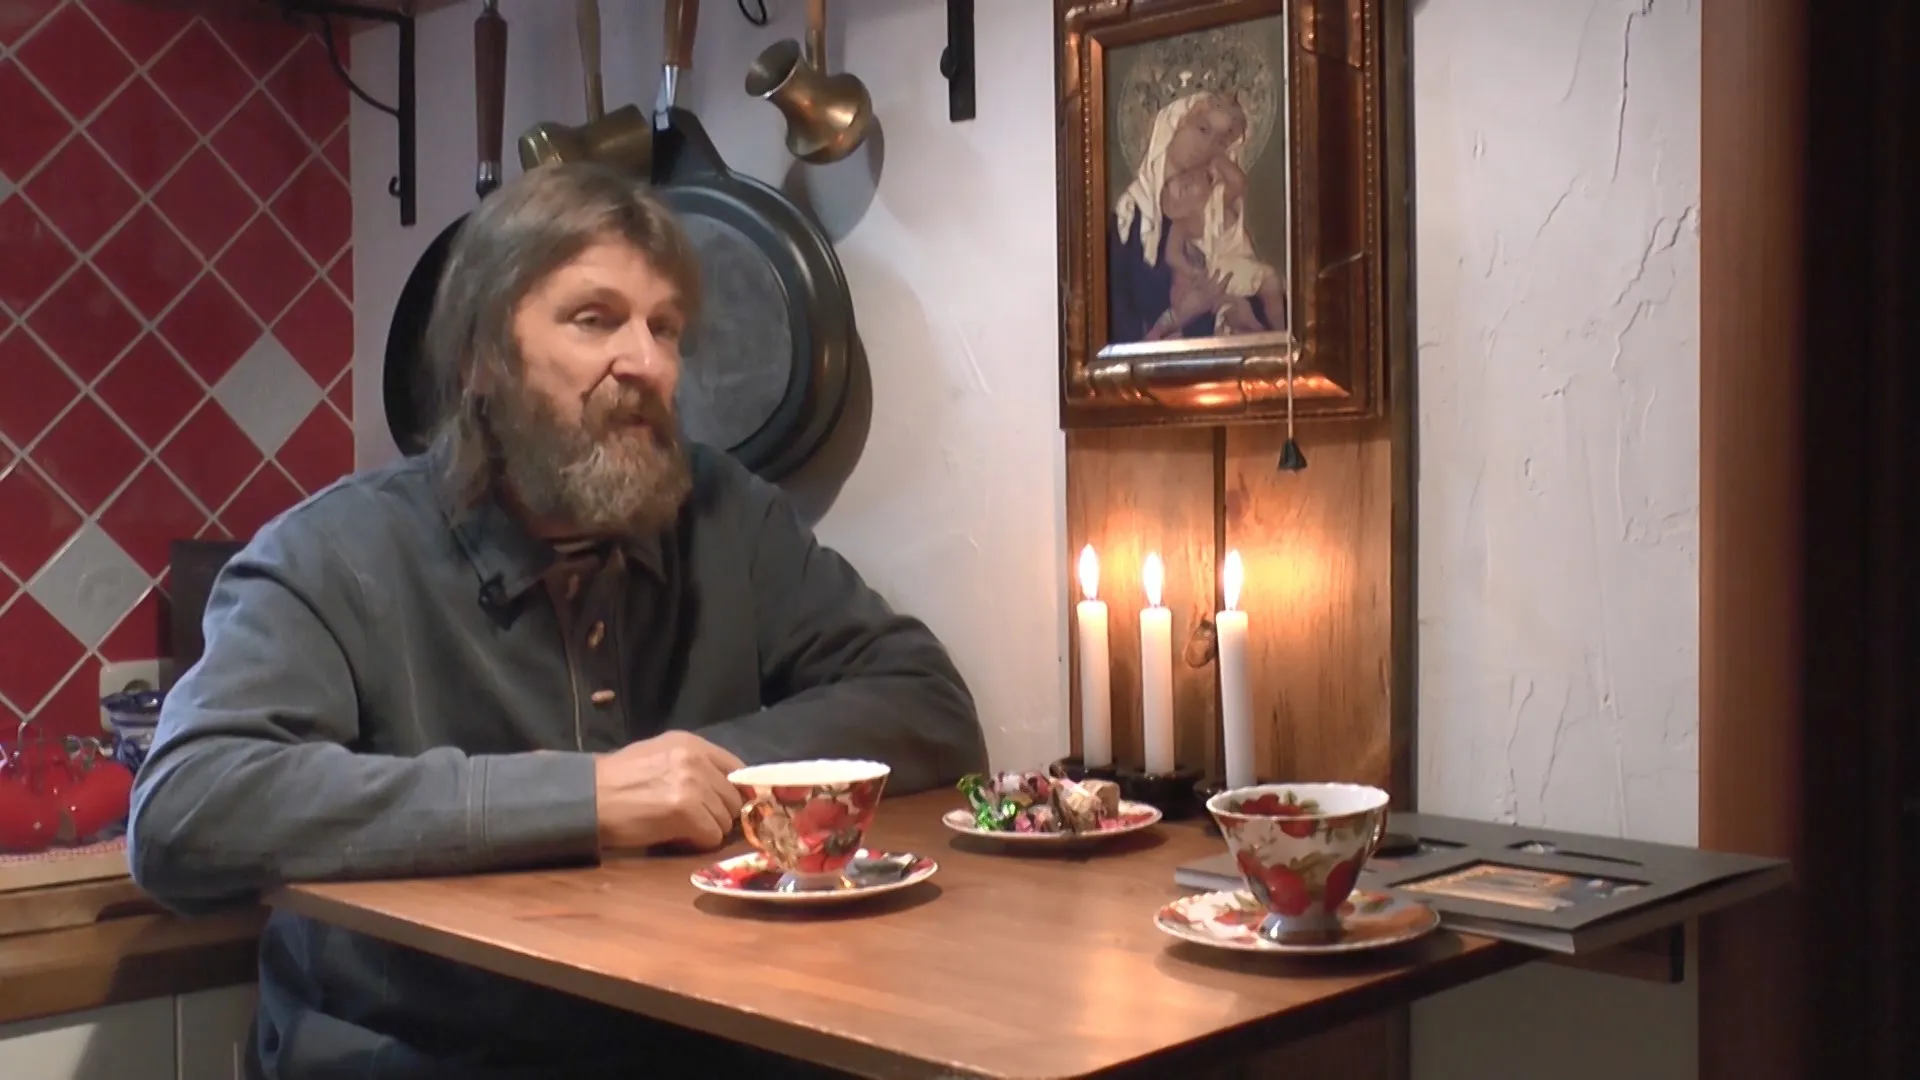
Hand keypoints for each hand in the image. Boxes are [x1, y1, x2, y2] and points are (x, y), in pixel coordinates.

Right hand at [592, 731, 745, 852]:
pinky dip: (697, 843)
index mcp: (692, 744)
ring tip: (681, 830)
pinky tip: (676, 838)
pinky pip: (711, 836)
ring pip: (725, 820)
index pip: (737, 769)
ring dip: (707, 830)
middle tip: (697, 824)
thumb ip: (695, 766)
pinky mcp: (686, 810)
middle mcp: (696, 759)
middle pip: (733, 798)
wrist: (588, 798)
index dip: (735, 793)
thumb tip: (726, 789)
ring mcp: (693, 783)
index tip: (727, 809)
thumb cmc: (618, 781)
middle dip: (720, 815)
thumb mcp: (660, 757)